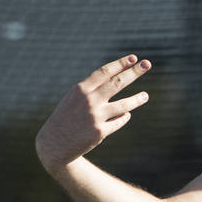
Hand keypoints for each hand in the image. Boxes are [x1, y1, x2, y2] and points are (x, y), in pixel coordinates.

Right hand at [35, 54, 150, 170]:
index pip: (104, 72)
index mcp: (80, 89)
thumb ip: (94, 89)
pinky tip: (125, 114)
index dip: (120, 64)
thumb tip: (119, 80)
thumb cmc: (67, 116)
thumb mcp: (74, 98)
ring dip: (137, 99)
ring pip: (124, 105)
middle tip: (147, 63)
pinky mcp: (100, 132)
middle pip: (117, 83)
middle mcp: (89, 101)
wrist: (54, 143)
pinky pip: (119, 121)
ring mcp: (95, 117)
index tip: (134, 57)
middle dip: (134, 72)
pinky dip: (124, 117)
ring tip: (145, 96)